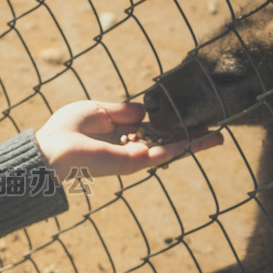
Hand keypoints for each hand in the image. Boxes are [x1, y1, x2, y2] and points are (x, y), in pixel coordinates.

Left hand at [34, 101, 223, 179]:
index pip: (149, 127)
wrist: (53, 150)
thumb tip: (146, 109)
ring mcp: (134, 156)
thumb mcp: (98, 110)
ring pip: (171, 148)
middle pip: (166, 140)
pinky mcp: (135, 162)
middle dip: (189, 134)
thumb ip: (124, 111)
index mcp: (119, 134)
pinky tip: (203, 139)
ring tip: (219, 136)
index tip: (188, 112)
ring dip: (196, 142)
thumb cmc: (67, 130)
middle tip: (214, 129)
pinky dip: (185, 145)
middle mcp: (129, 147)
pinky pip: (165, 152)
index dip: (169, 120)